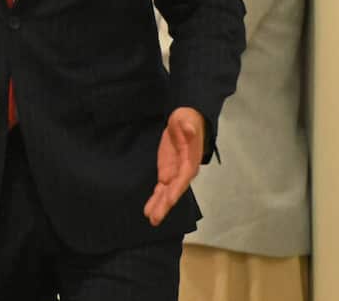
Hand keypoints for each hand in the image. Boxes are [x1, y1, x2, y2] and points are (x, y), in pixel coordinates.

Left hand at [144, 107, 205, 225]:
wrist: (186, 120)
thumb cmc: (187, 120)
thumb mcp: (186, 120)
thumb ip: (188, 127)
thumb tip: (189, 129)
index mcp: (189, 161)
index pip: (183, 178)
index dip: (176, 190)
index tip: (169, 201)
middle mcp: (183, 172)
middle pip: (174, 191)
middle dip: (165, 205)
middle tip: (155, 219)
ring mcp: (175, 173)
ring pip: (166, 193)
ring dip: (159, 206)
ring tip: (151, 219)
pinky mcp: (167, 172)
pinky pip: (161, 188)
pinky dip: (156, 198)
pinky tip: (149, 209)